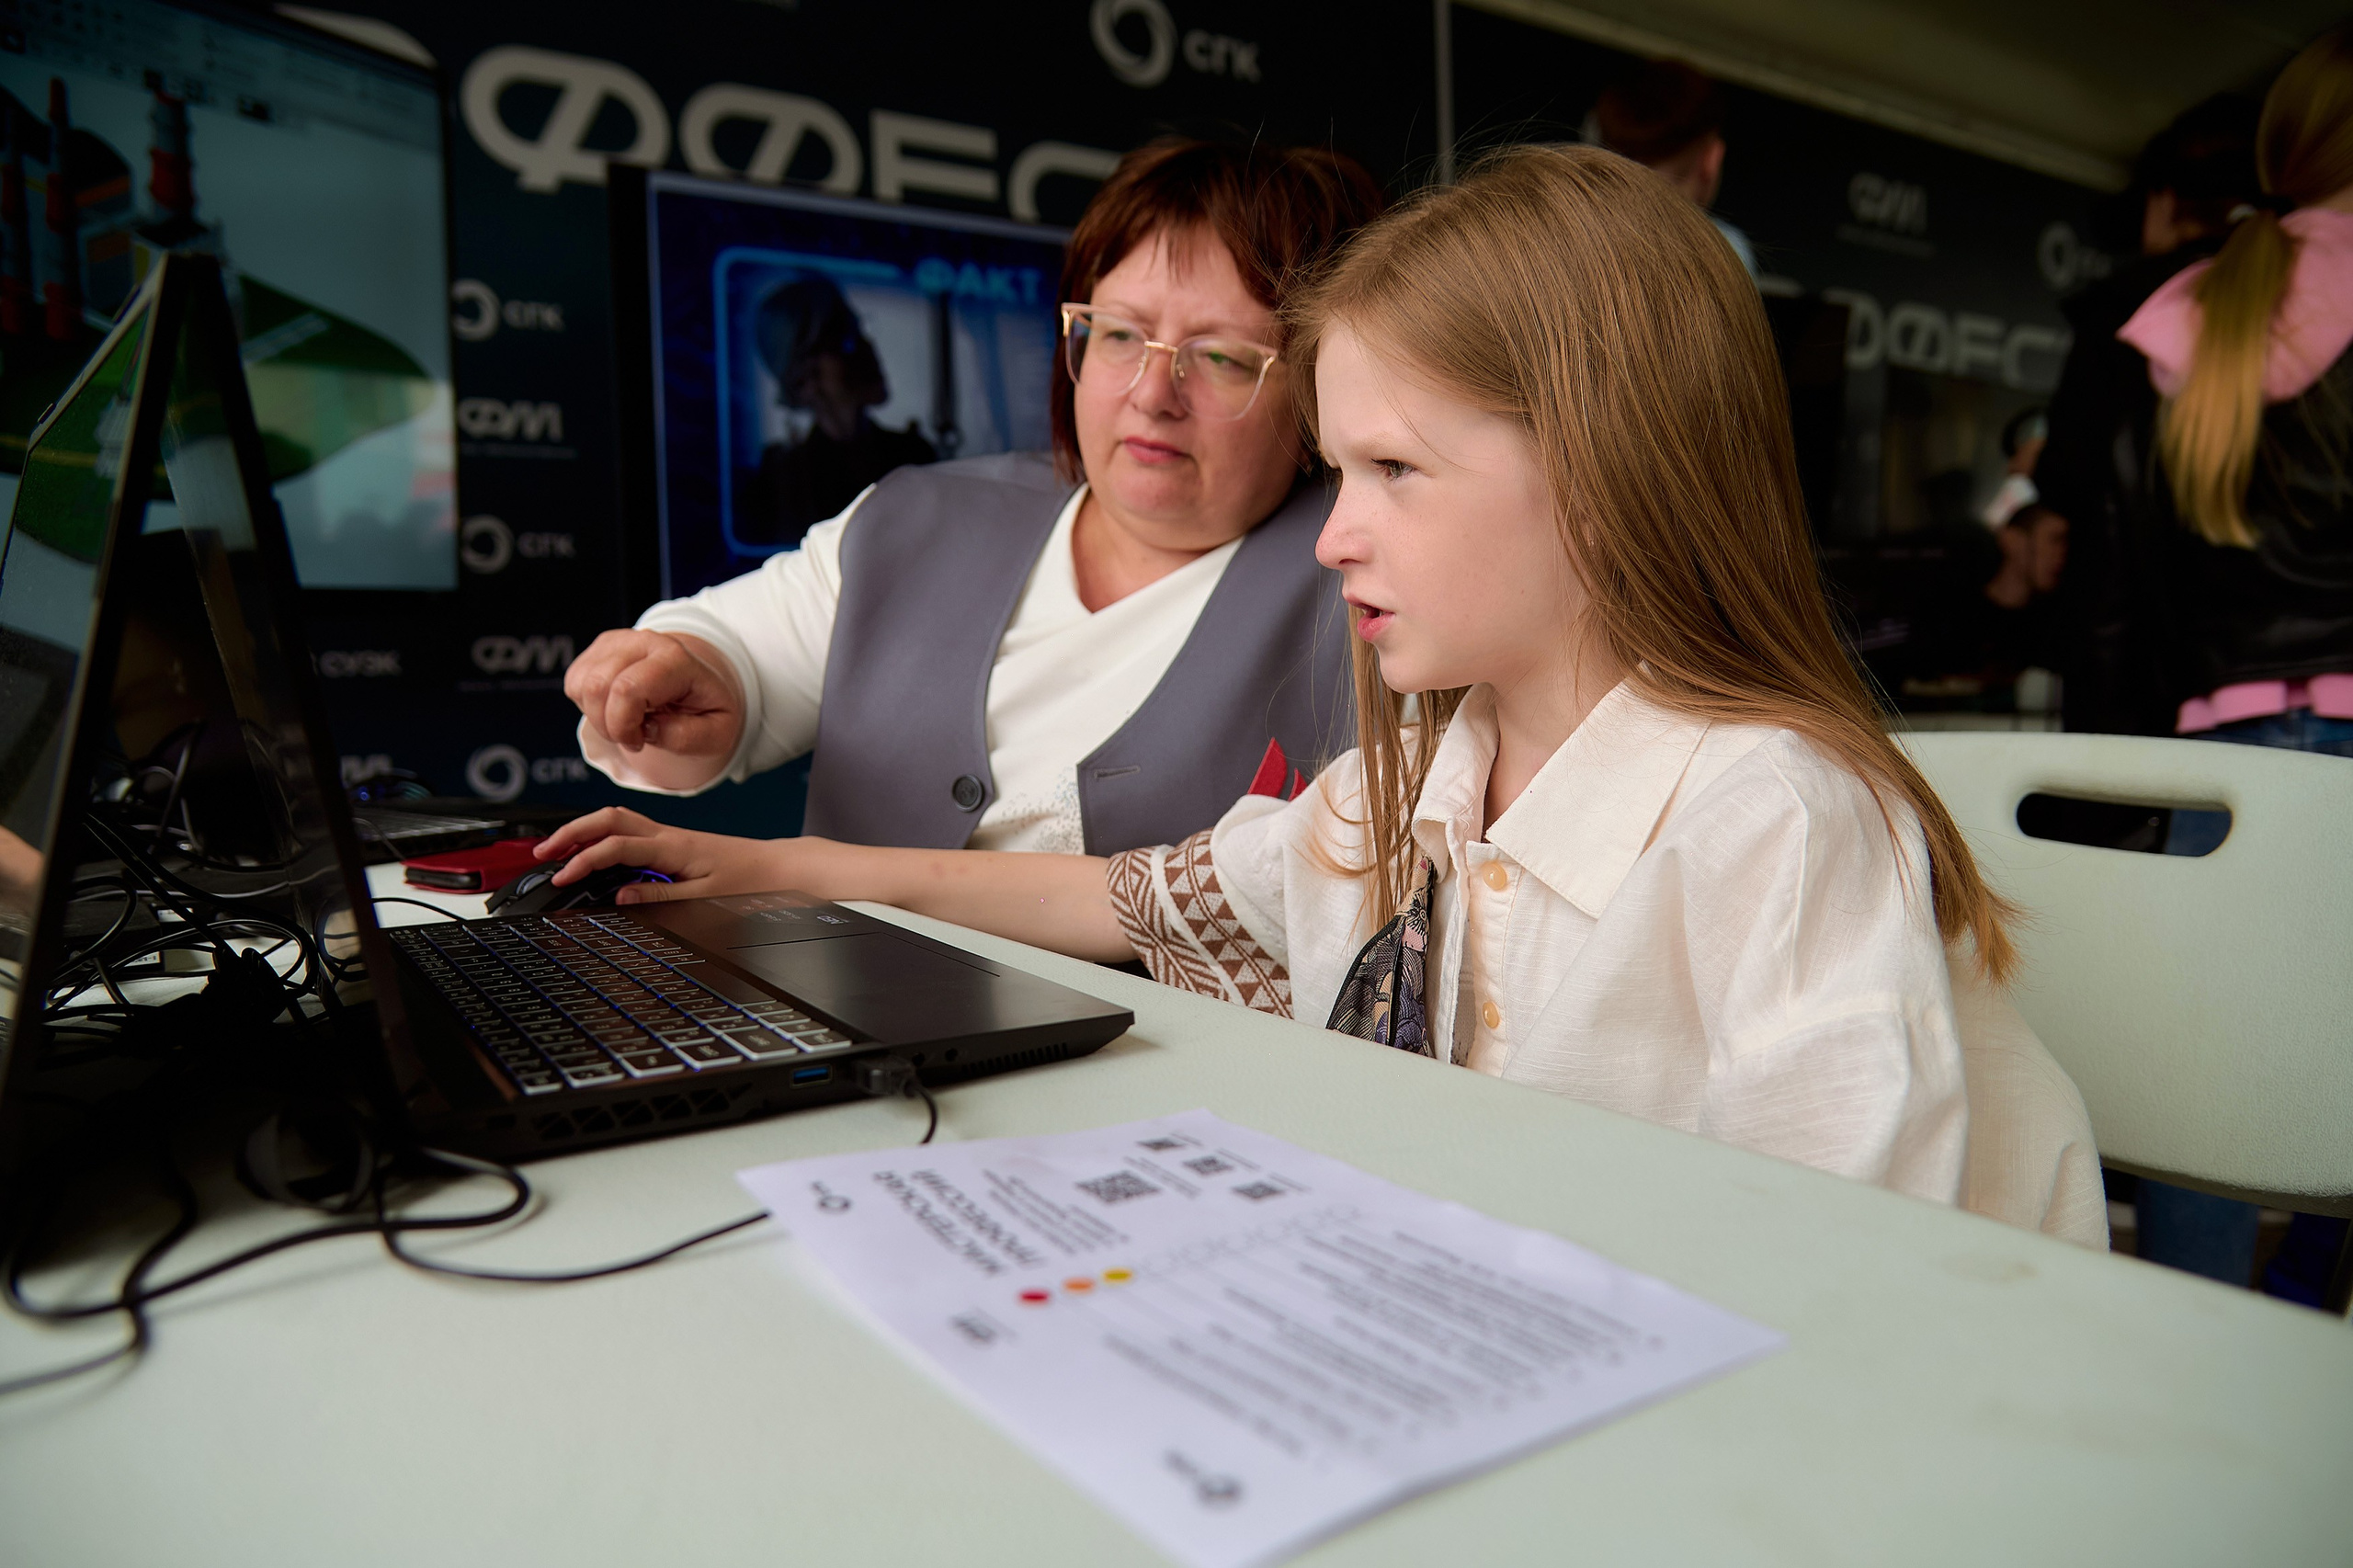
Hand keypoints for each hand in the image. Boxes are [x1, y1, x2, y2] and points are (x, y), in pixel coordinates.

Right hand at [535, 807, 814, 904]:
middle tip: (543, 852)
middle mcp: (667, 835)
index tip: (562, 879)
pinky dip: (603, 835)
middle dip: (571, 832)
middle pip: (608, 820)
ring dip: (584, 830)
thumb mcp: (705, 898)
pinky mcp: (672, 841)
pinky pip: (629, 829)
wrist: (778, 867)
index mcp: (672, 847)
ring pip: (617, 820)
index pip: (615, 847)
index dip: (583, 861)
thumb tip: (620, 896)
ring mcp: (669, 835)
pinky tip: (593, 849)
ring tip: (557, 849)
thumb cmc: (749, 880)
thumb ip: (660, 897)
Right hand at [564, 629, 743, 756]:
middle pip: (597, 686)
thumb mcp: (717, 733)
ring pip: (581, 684)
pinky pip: (574, 681)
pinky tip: (616, 707)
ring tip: (627, 722)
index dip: (623, 725)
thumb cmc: (708, 710)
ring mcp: (619, 641)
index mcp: (676, 659)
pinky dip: (589, 705)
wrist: (701, 685)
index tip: (640, 740)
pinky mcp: (601, 648)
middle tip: (632, 736)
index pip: (627, 689)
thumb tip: (647, 729)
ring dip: (597, 716)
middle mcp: (645, 641)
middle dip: (607, 725)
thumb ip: (686, 737)